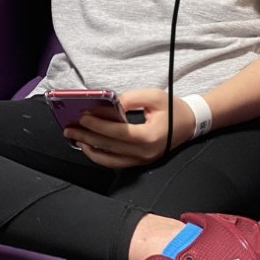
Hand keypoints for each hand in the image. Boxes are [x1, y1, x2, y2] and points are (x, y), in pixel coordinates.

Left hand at [64, 87, 195, 167]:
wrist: (190, 124)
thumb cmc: (173, 109)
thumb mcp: (153, 96)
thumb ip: (129, 99)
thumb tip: (108, 105)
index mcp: (150, 136)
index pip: (118, 132)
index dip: (98, 125)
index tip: (82, 117)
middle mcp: (145, 153)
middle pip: (110, 147)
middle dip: (87, 137)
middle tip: (69, 129)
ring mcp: (142, 161)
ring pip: (110, 160)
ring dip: (90, 149)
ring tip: (75, 139)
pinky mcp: (140, 163)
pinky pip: (115, 163)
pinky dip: (100, 156)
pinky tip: (89, 147)